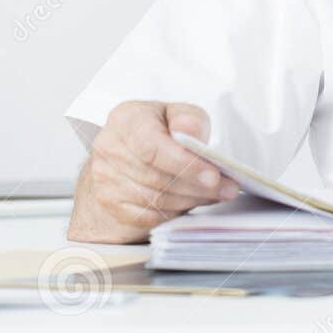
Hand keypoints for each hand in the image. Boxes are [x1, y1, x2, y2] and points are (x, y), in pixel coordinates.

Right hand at [67, 101, 237, 242]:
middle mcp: (109, 150)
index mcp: (125, 120)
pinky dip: (175, 213)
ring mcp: (106, 181)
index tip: (212, 174)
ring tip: (216, 194)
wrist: (125, 154)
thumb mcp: (175, 114)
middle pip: (157, 177)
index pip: (152, 147)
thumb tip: (190, 132)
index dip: (184, 164)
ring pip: (155, 200)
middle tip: (226, 188)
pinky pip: (148, 218)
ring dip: (191, 200)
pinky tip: (193, 203)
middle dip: (197, 186)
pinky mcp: (111, 206)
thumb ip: (187, 118)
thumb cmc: (155, 130)